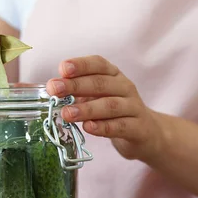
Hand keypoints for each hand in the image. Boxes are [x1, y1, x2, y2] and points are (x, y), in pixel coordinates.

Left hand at [45, 55, 166, 162]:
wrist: (145, 133)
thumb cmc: (114, 113)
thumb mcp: (97, 97)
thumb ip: (78, 93)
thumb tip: (52, 90)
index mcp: (113, 75)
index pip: (98, 64)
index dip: (80, 65)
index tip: (62, 69)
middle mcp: (125, 87)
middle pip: (101, 83)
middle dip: (75, 85)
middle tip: (55, 90)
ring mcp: (133, 107)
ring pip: (110, 105)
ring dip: (86, 109)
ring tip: (67, 113)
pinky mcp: (138, 128)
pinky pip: (120, 126)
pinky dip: (103, 127)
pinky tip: (88, 127)